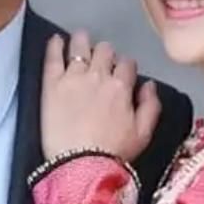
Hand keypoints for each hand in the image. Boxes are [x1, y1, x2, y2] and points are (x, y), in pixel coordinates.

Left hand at [40, 31, 159, 161]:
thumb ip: (151, 106)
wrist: (80, 165)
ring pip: (80, 47)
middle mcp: (99, 76)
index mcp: (122, 87)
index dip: (124, 66)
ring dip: (82, 40)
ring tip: (80, 38)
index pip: (127, 64)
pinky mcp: (52, 84)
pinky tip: (56, 39)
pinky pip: (54, 57)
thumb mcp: (143, 134)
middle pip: (105, 51)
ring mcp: (74, 78)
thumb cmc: (112, 154)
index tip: (120, 71)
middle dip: (105, 52)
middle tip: (100, 58)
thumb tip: (150, 85)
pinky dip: (55, 45)